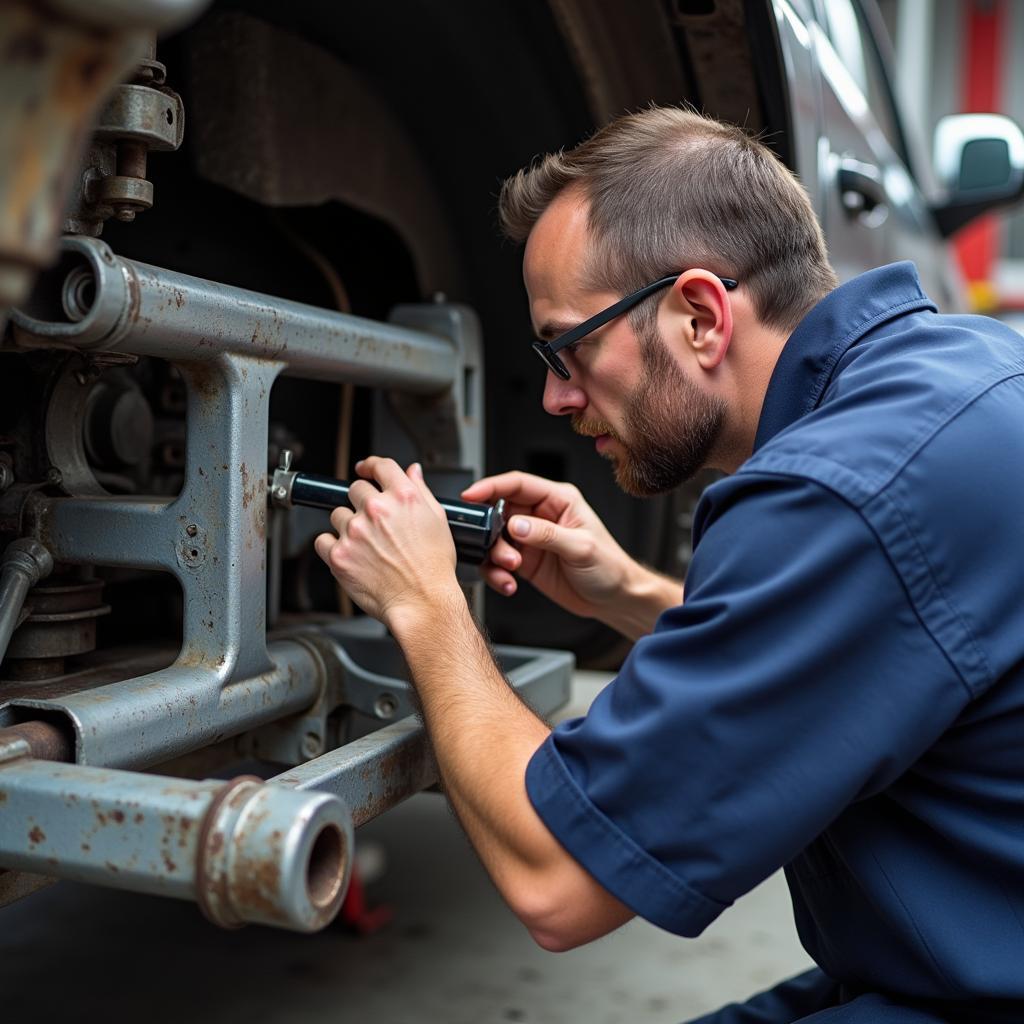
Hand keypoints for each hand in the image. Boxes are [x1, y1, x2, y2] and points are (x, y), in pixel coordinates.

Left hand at [314, 457, 459, 628]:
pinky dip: (332, 546)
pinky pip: (323, 540)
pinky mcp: (339, 554)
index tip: (364, 470)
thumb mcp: (438, 521)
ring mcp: (355, 531)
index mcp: (403, 497)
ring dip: (347, 526)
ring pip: (338, 515)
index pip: (380, 466)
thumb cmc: (433, 569)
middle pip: (355, 490)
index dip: (370, 466)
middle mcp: (376, 510)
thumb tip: (412, 472)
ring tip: (367, 546)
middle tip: (374, 524)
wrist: (422, 602)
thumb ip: (421, 490)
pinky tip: (351, 556)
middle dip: (362, 503)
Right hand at [461, 471, 641, 624]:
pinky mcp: (525, 562)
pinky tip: (508, 584)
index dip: (492, 486)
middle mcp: (541, 516)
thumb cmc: (609, 567)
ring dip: (495, 556)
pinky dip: (497, 574)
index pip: (518, 484)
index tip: (470, 496)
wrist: (614, 599)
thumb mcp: (581, 548)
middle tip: (498, 550)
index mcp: (558, 500)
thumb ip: (547, 535)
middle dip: (492, 532)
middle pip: (500, 511)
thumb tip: (515, 525)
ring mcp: (531, 539)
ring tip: (510, 570)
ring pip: (495, 539)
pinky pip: (498, 563)